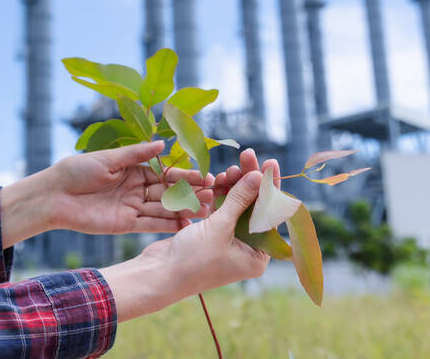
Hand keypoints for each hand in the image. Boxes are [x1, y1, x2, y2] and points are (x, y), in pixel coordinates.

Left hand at [48, 141, 213, 234]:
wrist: (54, 196)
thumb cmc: (77, 170)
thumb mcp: (108, 159)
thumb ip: (136, 154)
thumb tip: (163, 144)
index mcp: (133, 169)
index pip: (164, 173)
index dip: (184, 176)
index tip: (205, 177)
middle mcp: (136, 188)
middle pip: (167, 192)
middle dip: (189, 194)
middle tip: (212, 196)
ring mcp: (132, 207)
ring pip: (162, 209)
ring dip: (183, 210)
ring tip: (205, 211)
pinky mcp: (125, 224)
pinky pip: (150, 224)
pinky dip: (167, 225)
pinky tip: (185, 225)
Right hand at [101, 167, 270, 320]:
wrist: (159, 274)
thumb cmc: (192, 260)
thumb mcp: (219, 228)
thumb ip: (239, 200)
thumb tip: (258, 176)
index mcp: (257, 256)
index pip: (270, 215)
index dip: (270, 187)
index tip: (270, 162)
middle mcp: (247, 249)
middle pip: (254, 207)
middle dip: (250, 182)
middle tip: (248, 155)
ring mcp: (228, 241)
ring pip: (237, 206)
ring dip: (234, 186)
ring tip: (231, 167)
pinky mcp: (211, 234)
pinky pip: (222, 210)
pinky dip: (221, 194)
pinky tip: (220, 178)